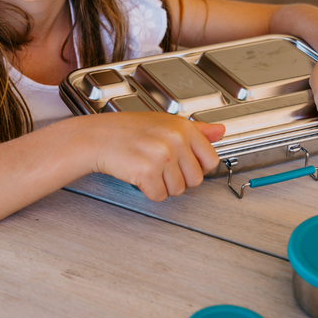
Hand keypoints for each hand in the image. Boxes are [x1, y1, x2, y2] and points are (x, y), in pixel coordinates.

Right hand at [91, 113, 224, 201]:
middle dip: (178, 178)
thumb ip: (197, 129)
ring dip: (162, 185)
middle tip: (160, 166)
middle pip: (195, 180)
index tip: (183, 164)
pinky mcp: (147, 172)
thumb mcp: (165, 122)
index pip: (211, 160)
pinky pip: (159, 195)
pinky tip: (139, 175)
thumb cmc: (128, 130)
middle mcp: (174, 140)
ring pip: (178, 190)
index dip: (196, 167)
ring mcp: (161, 156)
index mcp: (183, 127)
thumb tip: (220, 131)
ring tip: (148, 168)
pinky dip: (148, 191)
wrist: (97, 137)